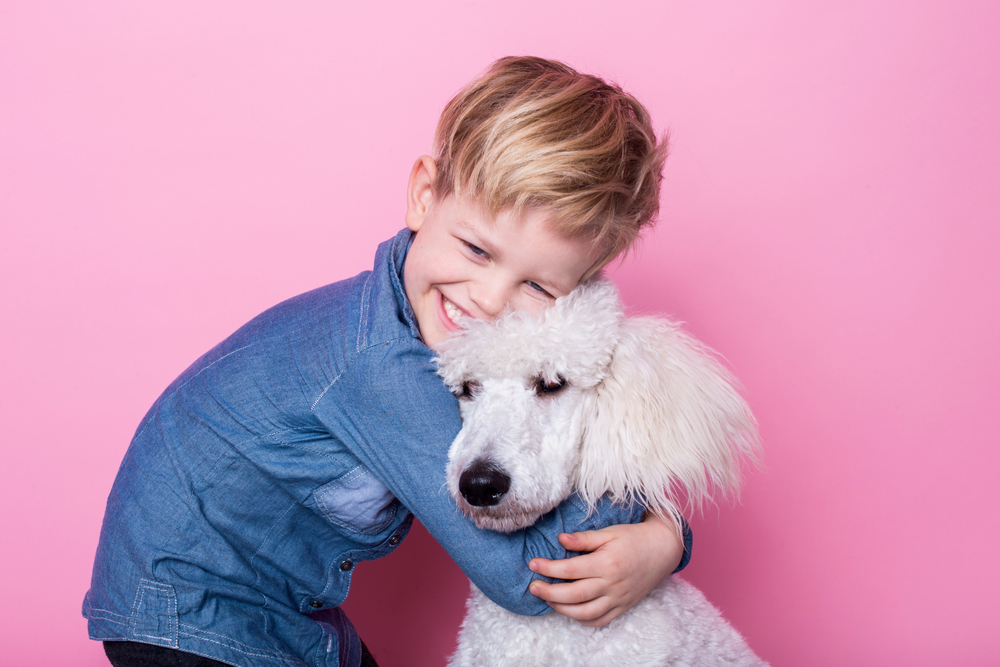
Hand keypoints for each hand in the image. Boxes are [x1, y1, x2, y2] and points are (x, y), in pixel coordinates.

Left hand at [527, 513, 682, 626]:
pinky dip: (582, 619)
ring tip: (547, 598)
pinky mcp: (622, 607)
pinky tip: (569, 610)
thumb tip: (560, 539)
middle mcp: (612, 584)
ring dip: (561, 609)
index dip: (548, 568)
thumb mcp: (609, 532)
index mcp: (606, 563)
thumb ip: (584, 538)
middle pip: (573, 595)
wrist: (662, 550)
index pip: (570, 570)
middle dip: (548, 592)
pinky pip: (599, 620)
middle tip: (532, 586)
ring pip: (584, 613)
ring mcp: (618, 598)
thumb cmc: (633, 538)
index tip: (533, 564)